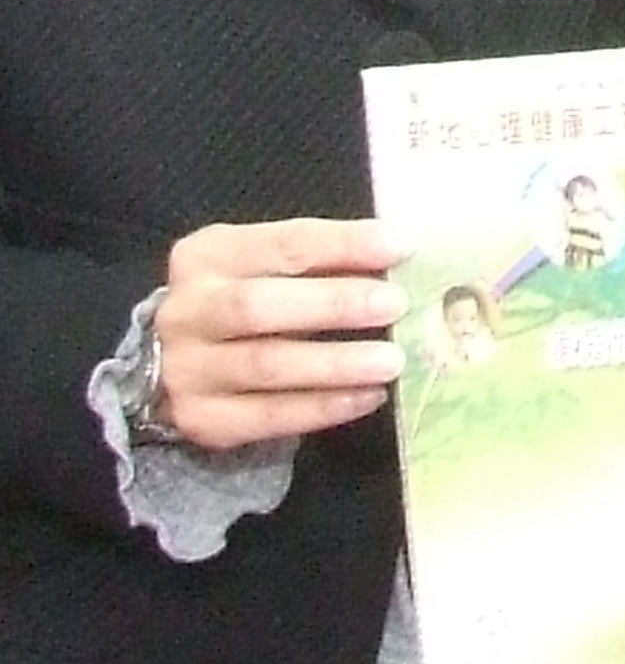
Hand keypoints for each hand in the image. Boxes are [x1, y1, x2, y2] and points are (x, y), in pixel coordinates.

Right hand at [153, 219, 410, 448]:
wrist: (185, 364)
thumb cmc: (250, 299)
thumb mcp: (271, 266)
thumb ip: (323, 261)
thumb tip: (400, 259)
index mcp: (208, 256)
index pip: (282, 243)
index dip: (343, 244)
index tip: (400, 247)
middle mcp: (188, 312)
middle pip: (258, 306)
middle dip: (332, 304)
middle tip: (395, 305)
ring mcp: (187, 370)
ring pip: (265, 365)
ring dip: (335, 363)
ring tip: (391, 361)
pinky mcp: (202, 420)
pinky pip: (269, 416)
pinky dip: (324, 407)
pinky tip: (369, 396)